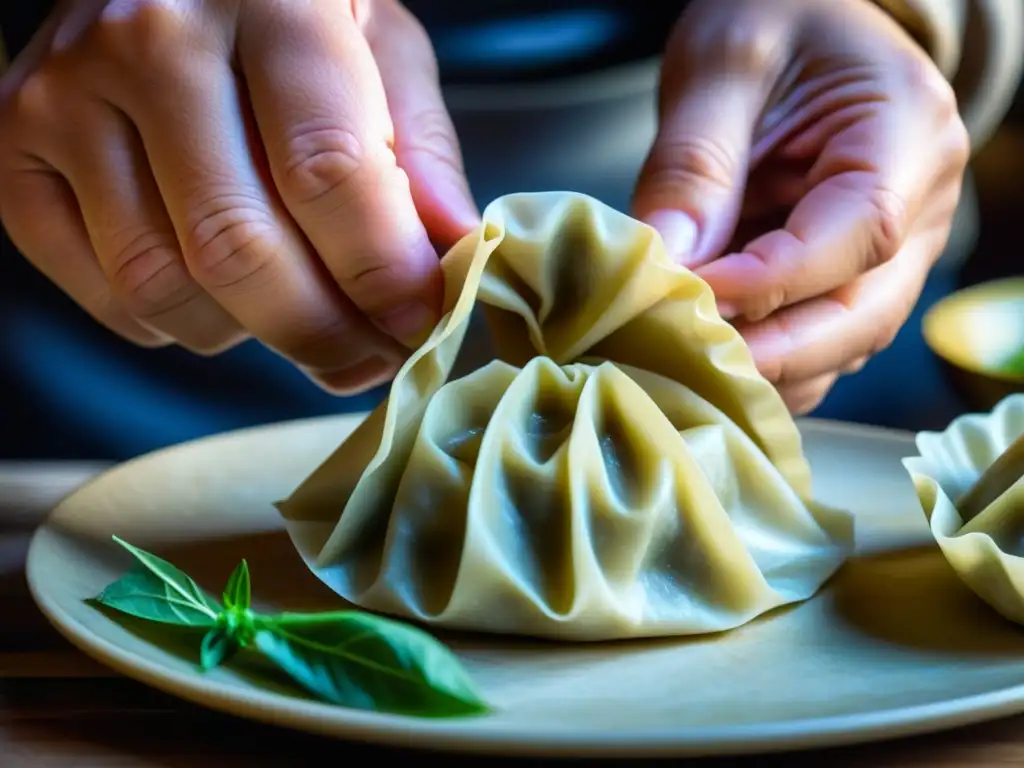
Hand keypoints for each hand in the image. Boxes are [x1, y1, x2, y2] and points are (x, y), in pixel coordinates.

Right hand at [0, 0, 477, 392]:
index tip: (419, 324)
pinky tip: (218, 295)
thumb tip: (454, 258)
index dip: (383, 275)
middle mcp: (150, 42)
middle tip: (368, 358)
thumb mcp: (384, 49)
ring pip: (163, 284)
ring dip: (249, 336)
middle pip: (236, 247)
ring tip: (298, 316)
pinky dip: (175, 325)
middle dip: (321, 333)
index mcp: (269, 3)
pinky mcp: (14, 151)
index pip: (326, 173)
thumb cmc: (293, 12)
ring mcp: (66, 97)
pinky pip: (104, 292)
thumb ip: (421, 151)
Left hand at [633, 0, 969, 413]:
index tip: (691, 295)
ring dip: (765, 367)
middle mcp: (921, 205)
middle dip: (772, 352)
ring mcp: (892, 251)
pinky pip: (816, 340)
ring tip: (682, 360)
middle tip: (683, 358)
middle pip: (862, 315)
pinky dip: (763, 358)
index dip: (771, 281)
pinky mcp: (850, 275)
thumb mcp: (723, 63)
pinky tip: (704, 351)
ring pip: (841, 343)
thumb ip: (696, 160)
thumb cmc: (772, 18)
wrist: (797, 18)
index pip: (859, 233)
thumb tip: (667, 258)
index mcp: (908, 135)